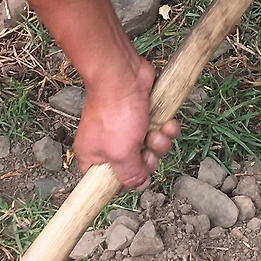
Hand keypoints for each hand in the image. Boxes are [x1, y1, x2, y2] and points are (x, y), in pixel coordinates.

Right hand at [74, 59, 179, 187]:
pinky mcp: (143, 116)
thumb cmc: (114, 112)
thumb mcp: (121, 155)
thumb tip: (139, 185)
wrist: (123, 75)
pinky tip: (166, 122)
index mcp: (94, 156)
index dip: (126, 181)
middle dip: (149, 159)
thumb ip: (130, 176)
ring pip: (152, 149)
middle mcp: (110, 144)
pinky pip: (160, 132)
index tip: (136, 175)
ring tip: (155, 132)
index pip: (109, 181)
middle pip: (136, 166)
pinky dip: (166, 129)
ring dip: (160, 143)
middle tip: (147, 149)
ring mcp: (127, 130)